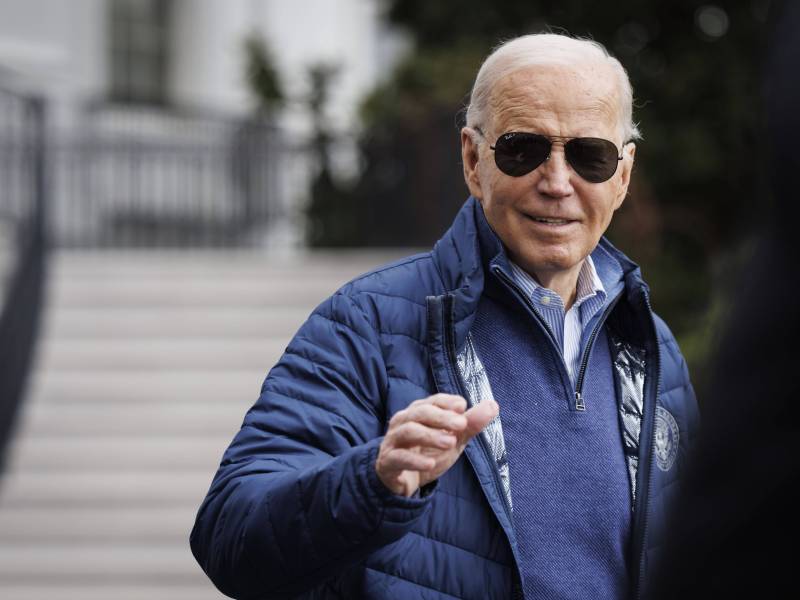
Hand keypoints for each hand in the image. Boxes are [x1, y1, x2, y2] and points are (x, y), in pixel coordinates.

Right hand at [375, 393, 498, 496]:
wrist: (404, 482)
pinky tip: (430, 463)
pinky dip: (414, 460)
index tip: (463, 407)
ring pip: (408, 431)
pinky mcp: (387, 462)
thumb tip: (493, 405)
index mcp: (418, 413)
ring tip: (450, 443)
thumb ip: (470, 424)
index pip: (432, 401)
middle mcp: (403, 422)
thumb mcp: (453, 440)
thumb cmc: (427, 453)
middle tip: (461, 425)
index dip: (446, 402)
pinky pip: (398, 457)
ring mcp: (393, 441)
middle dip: (441, 417)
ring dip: (430, 435)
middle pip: (420, 412)